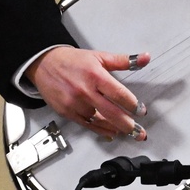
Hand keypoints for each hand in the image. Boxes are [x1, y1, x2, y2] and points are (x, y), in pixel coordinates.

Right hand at [25, 46, 150, 139]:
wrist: (45, 64)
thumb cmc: (73, 61)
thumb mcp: (100, 56)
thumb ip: (124, 60)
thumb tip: (145, 58)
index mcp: (95, 76)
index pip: (118, 94)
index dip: (132, 104)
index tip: (141, 111)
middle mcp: (85, 91)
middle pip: (110, 112)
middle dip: (127, 124)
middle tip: (139, 132)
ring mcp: (75, 104)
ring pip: (99, 121)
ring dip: (115, 128)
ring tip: (128, 133)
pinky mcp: (67, 112)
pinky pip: (87, 125)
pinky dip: (100, 131)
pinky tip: (111, 133)